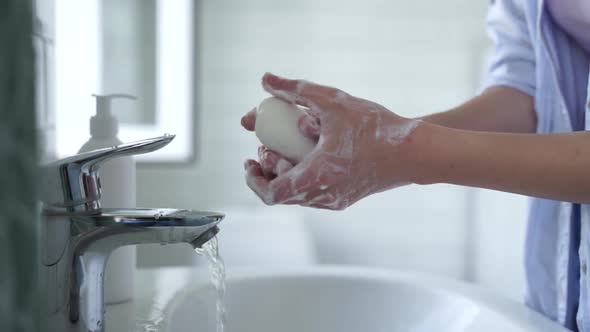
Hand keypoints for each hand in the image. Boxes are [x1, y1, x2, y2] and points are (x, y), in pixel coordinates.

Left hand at [242, 73, 421, 209]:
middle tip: (266, 148)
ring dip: (286, 174)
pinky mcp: (348, 197)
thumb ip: (296, 89)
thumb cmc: (377, 128)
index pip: (271, 193)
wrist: (416, 152)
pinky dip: (303, 176)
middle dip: (268, 170)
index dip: (253, 179)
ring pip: (298, 194)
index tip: (250, 160)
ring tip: (285, 150)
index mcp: (316, 177)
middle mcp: (324, 196)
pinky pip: (315, 192)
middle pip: (282, 194)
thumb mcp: (334, 102)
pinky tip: (311, 153)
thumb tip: (266, 79)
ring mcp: (337, 200)